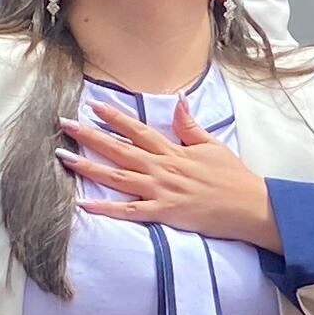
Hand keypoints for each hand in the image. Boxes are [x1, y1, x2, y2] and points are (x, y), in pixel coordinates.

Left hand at [62, 99, 278, 249]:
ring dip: (90, 167)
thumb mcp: (212, 145)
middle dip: (90, 136)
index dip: (115, 118)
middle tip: (65, 124)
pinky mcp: (164, 213)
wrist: (249, 206)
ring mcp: (161, 191)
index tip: (93, 106)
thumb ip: (190, 126)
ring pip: (118, 177)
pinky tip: (85, 203)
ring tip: (64, 158)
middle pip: (120, 149)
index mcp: (173, 151)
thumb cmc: (232, 177)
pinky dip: (107, 208)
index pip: (139, 130)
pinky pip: (130, 211)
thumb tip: (179, 101)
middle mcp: (162, 168)